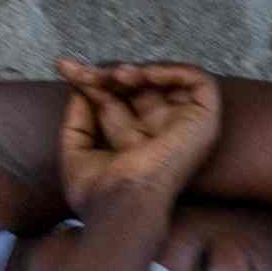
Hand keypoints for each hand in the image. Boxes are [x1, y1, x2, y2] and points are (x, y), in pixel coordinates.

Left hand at [55, 60, 222, 219]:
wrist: (121, 201)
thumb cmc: (99, 190)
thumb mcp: (78, 148)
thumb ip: (78, 118)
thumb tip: (79, 87)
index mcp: (137, 141)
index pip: (116, 102)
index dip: (92, 83)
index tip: (66, 69)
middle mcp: (162, 132)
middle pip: (136, 89)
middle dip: (108, 75)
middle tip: (85, 73)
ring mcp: (184, 126)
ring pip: (166, 82)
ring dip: (138, 71)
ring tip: (117, 76)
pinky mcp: (205, 120)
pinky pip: (200, 82)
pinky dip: (174, 71)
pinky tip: (146, 76)